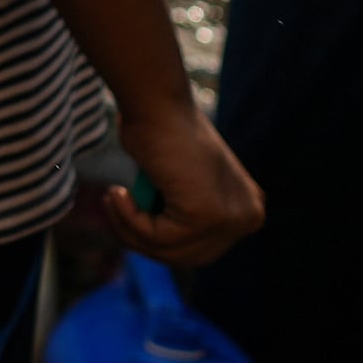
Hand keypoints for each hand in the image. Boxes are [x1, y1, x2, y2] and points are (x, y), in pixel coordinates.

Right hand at [97, 96, 264, 268]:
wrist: (157, 105)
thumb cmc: (161, 133)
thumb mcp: (185, 183)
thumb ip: (186, 213)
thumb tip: (165, 250)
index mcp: (248, 210)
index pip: (200, 250)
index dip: (157, 242)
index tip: (127, 216)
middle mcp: (249, 216)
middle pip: (187, 257)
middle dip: (143, 240)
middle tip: (114, 209)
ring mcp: (231, 218)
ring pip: (169, 251)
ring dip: (129, 228)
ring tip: (113, 197)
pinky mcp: (207, 215)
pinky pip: (157, 238)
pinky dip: (129, 219)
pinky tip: (119, 193)